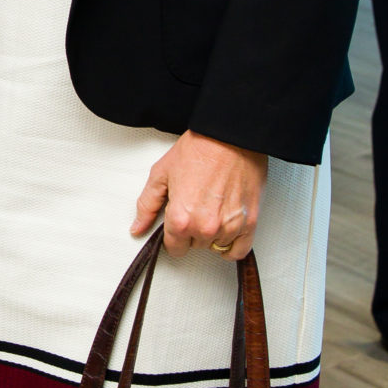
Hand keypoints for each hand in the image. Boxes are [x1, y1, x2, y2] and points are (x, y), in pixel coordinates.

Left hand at [131, 132, 266, 259]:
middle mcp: (205, 227)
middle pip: (195, 245)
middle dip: (193, 231)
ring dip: (213, 234)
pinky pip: (239, 251)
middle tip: (196, 207)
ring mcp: (229, 227)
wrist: (231, 135)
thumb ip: (147, 206)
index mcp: (181, 218)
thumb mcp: (161, 173)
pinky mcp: (249, 222)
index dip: (173, 236)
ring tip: (212, 208)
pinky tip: (227, 231)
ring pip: (216, 246)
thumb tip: (138, 227)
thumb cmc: (200, 148)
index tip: (177, 224)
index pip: (174, 248)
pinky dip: (232, 245)